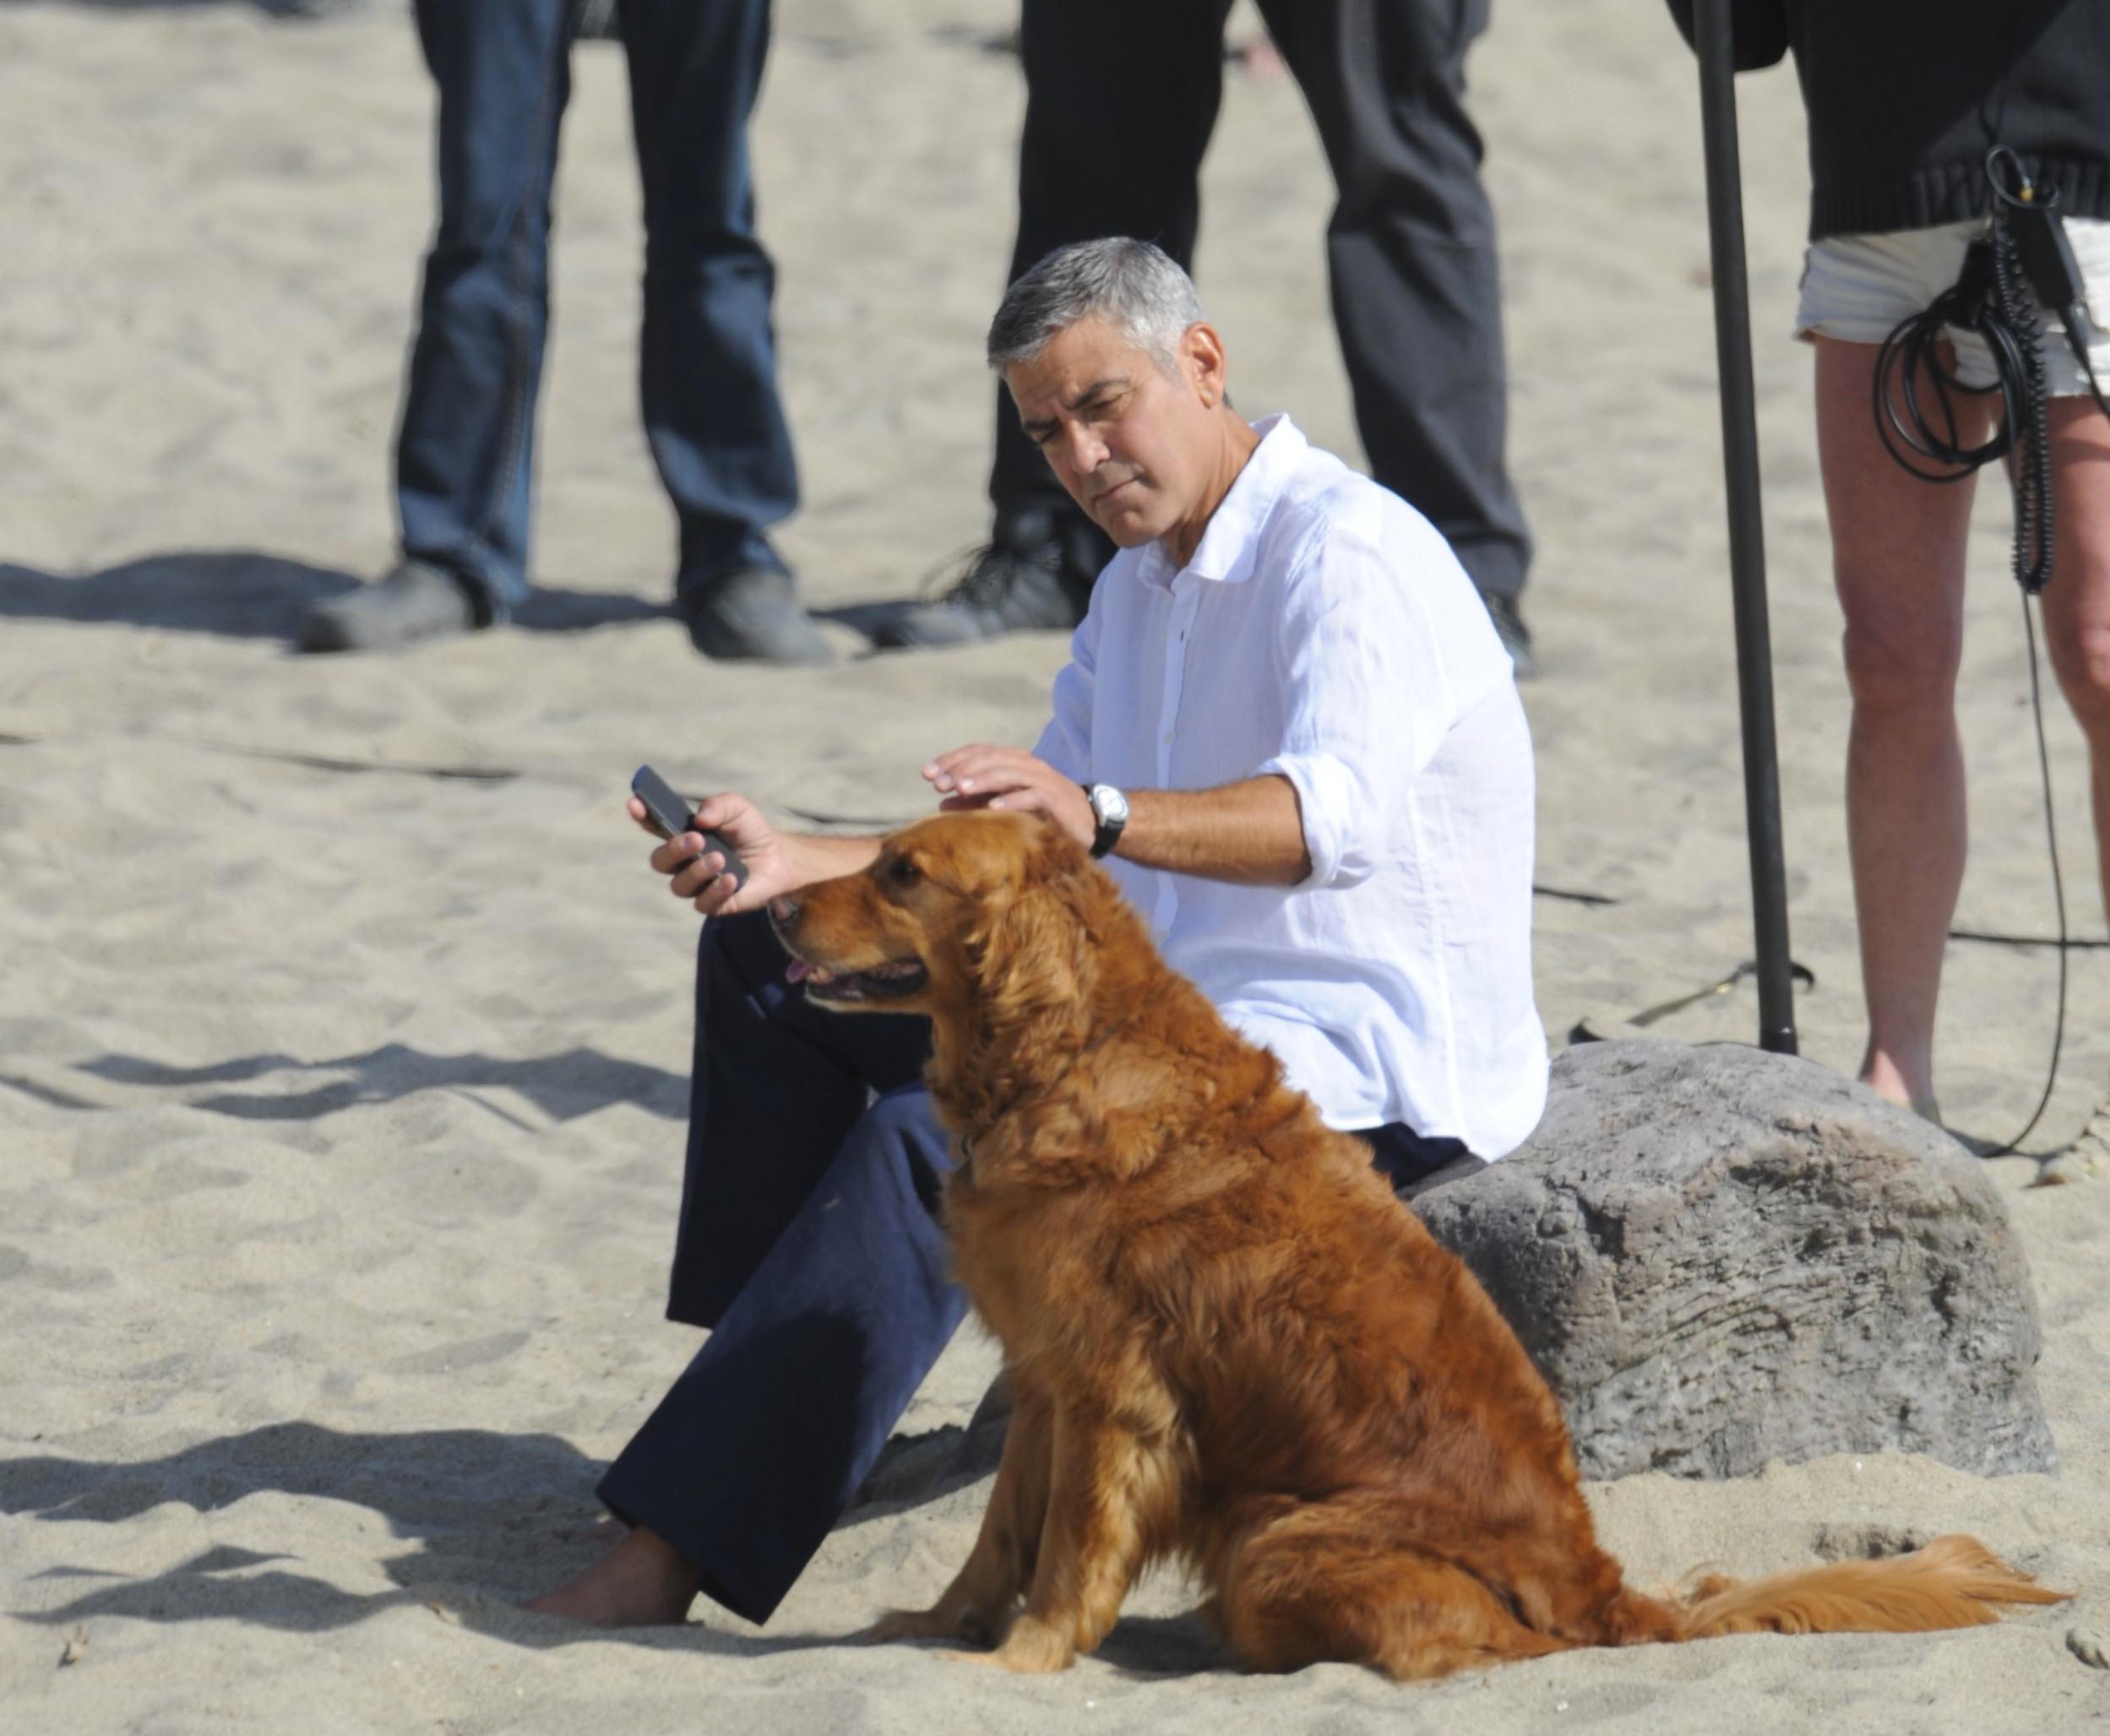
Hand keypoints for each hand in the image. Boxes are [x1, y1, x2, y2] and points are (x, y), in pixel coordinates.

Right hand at [626, 789, 797, 918]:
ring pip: (679, 885)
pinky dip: (716, 890)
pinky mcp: (713, 904)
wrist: (779, 857)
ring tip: (719, 859)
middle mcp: (682, 862)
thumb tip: (700, 818)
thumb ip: (719, 806)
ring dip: (697, 871)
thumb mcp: (738, 809)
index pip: (654, 826)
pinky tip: (730, 879)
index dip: (642, 816)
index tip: (635, 804)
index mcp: (681, 835)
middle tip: (696, 839)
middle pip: (660, 861)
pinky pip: (703, 904)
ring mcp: (696, 885)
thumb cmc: (750, 831)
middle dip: (674, 850)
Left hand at [922, 747, 1095, 851]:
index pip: (977, 752)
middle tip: (938, 783)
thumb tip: (941, 804)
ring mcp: (1042, 778)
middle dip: (962, 768)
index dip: (951, 759)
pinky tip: (993, 808)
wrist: (1090, 822)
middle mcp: (1026, 764)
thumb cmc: (1044, 813)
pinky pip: (1032, 795)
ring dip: (982, 779)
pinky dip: (1012, 800)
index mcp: (1013, 761)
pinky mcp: (1055, 797)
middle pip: (989, 758)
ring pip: (1008, 772)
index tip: (927, 774)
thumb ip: (975, 803)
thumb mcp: (1004, 806)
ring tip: (960, 789)